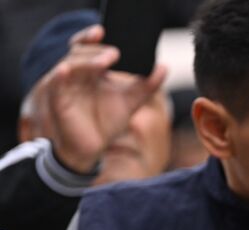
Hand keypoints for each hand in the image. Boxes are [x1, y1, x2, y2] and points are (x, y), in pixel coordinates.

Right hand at [36, 25, 167, 174]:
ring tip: (104, 61)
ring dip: (86, 61)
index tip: (105, 31)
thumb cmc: (106, 122)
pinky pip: (54, 85)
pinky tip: (65, 70)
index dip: (93, 37)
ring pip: (70, 65)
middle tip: (116, 53)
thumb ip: (146, 85)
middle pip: (80, 53)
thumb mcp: (130, 102)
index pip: (89, 47)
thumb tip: (164, 67)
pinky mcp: (57, 100)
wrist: (92, 149)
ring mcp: (65, 85)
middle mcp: (76, 74)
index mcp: (90, 70)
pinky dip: (59, 76)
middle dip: (97, 51)